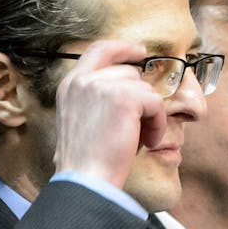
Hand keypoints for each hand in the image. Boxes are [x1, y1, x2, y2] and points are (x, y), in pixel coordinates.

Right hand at [53, 39, 165, 189]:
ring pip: (144, 88)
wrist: (85, 180)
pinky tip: (147, 142)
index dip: (122, 48)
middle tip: (134, 128)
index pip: (98, 50)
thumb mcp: (80, 119)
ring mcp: (103, 86)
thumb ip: (95, 97)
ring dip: (148, 114)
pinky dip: (157, 124)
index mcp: (70, 85)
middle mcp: (83, 80)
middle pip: (128, 73)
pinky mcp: (124, 98)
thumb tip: (131, 84)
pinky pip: (156, 103)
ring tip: (138, 138)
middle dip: (138, 98)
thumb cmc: (86, 160)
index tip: (140, 53)